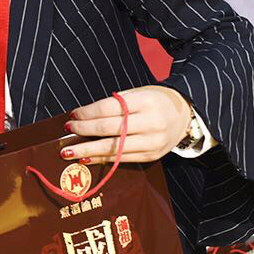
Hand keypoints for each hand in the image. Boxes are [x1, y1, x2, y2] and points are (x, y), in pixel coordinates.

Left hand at [62, 86, 191, 163]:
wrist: (185, 114)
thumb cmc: (155, 101)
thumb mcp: (137, 94)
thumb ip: (114, 104)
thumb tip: (83, 117)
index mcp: (145, 102)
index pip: (109, 108)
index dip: (88, 113)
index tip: (73, 115)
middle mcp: (150, 122)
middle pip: (109, 129)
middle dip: (84, 130)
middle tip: (67, 130)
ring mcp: (152, 142)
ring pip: (113, 148)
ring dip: (87, 150)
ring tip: (69, 151)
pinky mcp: (152, 156)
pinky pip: (121, 159)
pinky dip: (101, 159)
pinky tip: (86, 157)